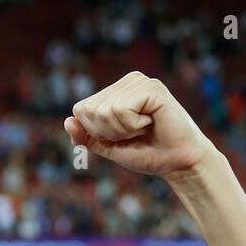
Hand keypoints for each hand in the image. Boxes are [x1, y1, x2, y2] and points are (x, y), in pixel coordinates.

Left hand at [63, 72, 216, 178]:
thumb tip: (67, 120)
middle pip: (90, 110)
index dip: (96, 132)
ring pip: (104, 111)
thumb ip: (86, 136)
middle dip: (108, 132)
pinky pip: (121, 110)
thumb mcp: (108, 146)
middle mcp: (127, 82)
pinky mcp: (152, 88)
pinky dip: (132, 126)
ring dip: (122, 130)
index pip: (81, 109)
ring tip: (143, 128)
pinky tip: (151, 122)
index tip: (122, 136)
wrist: (177, 163)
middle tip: (134, 133)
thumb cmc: (147, 153)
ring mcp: (140, 82)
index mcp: (115, 91)